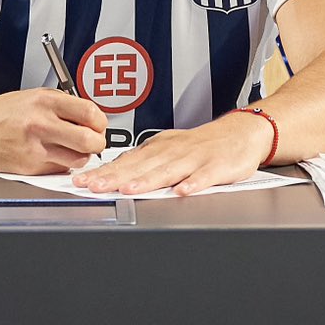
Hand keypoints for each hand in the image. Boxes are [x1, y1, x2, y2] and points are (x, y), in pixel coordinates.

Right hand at [0, 89, 107, 174]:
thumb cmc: (5, 112)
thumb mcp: (36, 96)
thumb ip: (64, 105)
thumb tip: (91, 118)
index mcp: (46, 102)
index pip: (90, 113)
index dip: (101, 122)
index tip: (99, 125)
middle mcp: (41, 124)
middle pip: (89, 140)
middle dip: (98, 143)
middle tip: (94, 142)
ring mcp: (36, 147)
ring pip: (79, 160)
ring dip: (82, 156)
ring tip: (73, 149)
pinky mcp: (31, 167)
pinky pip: (60, 169)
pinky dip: (63, 164)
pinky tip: (53, 154)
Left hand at [74, 111, 274, 195]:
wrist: (240, 132)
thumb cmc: (202, 145)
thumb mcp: (169, 149)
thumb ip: (144, 163)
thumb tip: (114, 175)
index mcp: (158, 148)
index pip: (125, 162)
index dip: (103, 172)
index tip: (83, 182)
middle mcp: (173, 151)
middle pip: (140, 166)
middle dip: (115, 177)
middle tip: (94, 187)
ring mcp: (195, 158)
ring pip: (168, 170)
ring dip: (147, 180)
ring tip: (128, 189)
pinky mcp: (218, 166)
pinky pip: (205, 176)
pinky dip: (194, 183)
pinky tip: (182, 192)